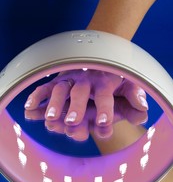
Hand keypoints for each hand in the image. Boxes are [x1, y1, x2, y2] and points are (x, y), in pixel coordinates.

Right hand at [24, 69, 147, 139]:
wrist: (99, 59)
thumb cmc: (114, 80)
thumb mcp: (129, 86)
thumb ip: (135, 98)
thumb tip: (143, 107)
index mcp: (104, 81)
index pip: (105, 95)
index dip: (105, 109)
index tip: (104, 122)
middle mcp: (85, 79)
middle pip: (79, 92)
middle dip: (75, 107)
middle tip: (72, 122)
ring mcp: (70, 79)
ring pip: (59, 90)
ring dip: (53, 104)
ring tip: (49, 119)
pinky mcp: (58, 81)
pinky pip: (45, 88)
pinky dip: (36, 97)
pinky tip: (29, 109)